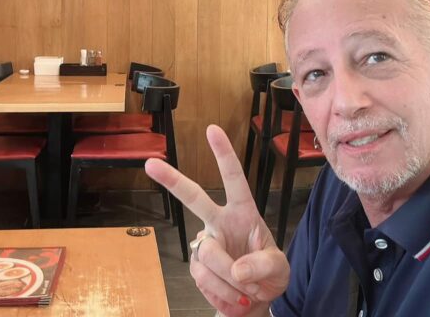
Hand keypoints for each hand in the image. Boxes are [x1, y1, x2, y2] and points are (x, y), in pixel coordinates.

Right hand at [146, 125, 289, 315]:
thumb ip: (263, 266)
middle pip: (193, 198)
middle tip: (150, 164)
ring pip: (209, 257)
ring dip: (230, 281)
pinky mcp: (197, 267)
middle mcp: (219, 223)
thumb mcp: (279, 270)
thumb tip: (236, 269)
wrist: (254, 303)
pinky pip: (205, 280)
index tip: (212, 130)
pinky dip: (223, 293)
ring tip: (247, 292)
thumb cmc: (269, 275)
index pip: (234, 180)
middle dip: (172, 180)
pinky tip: (234, 297)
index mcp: (243, 213)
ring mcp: (205, 244)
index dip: (224, 155)